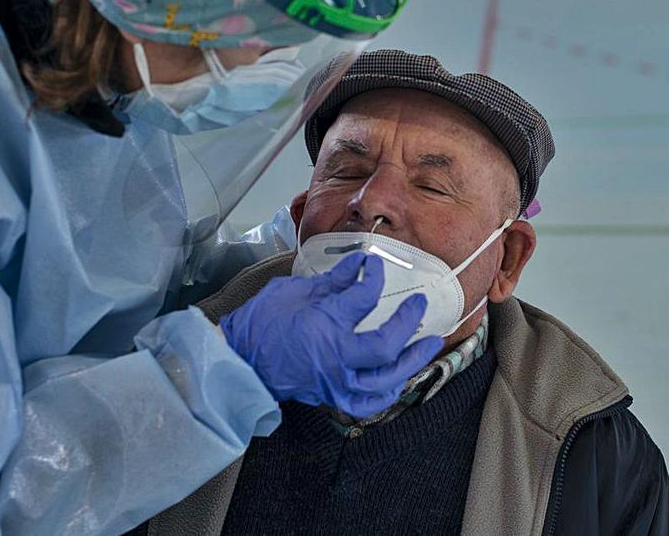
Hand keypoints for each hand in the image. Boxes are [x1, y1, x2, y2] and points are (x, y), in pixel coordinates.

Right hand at [220, 252, 442, 417]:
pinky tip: (400, 379)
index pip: (364, 296)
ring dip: (412, 360)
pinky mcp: (332, 396)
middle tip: (419, 304)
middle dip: (407, 321)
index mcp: (323, 324)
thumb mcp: (293, 291)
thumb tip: (359, 265)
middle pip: (386, 344)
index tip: (374, 266)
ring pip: (386, 379)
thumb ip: (332, 281)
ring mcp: (336, 380)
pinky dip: (388, 392)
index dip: (374, 276)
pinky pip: (368, 402)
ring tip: (430, 343)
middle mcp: (335, 356)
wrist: (238, 362)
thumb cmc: (259, 324)